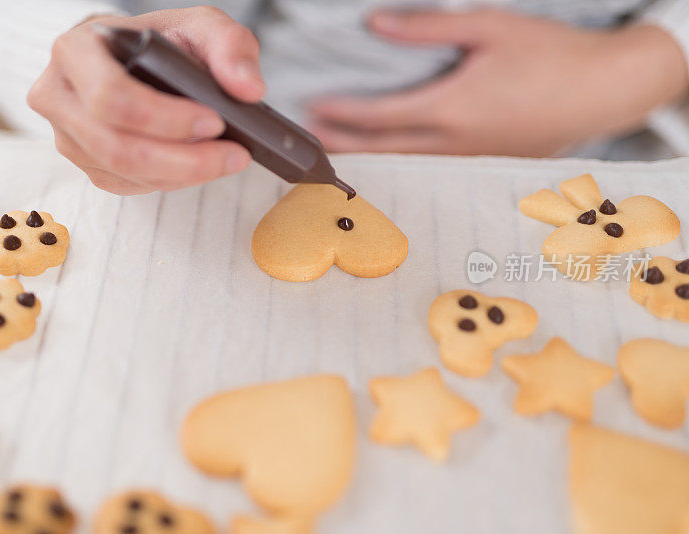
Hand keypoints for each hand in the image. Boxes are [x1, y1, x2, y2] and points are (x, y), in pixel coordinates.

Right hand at [28, 7, 264, 194]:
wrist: (132, 60)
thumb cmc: (159, 43)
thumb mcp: (199, 26)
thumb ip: (230, 46)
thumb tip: (248, 90)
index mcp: (75, 51)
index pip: (111, 96)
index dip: (165, 118)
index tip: (214, 121)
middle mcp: (58, 96)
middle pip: (116, 147)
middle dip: (184, 159)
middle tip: (232, 155)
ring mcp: (67, 136)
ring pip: (124, 173)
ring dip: (183, 174)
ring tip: (224, 158)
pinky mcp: (86, 164)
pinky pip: (128, 186)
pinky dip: (171, 181)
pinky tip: (196, 165)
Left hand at [308, 9, 688, 156]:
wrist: (603, 90)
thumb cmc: (552, 56)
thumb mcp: (488, 28)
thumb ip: (427, 28)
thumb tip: (377, 24)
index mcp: (452, 108)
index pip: (379, 116)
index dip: (341, 115)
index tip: (313, 110)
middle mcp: (455, 142)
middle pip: (383, 149)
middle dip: (343, 146)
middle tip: (309, 144)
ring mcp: (469, 159)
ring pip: (405, 163)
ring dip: (368, 157)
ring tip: (339, 151)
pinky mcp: (483, 163)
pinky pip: (431, 167)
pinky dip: (402, 162)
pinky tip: (390, 155)